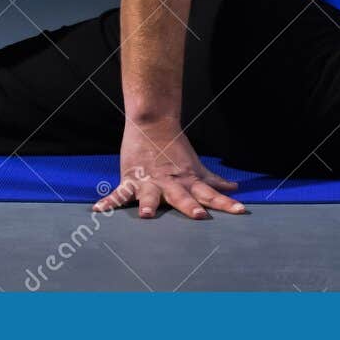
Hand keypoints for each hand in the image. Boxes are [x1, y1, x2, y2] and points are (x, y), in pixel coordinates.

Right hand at [93, 120, 246, 219]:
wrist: (153, 123)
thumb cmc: (175, 148)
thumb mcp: (196, 166)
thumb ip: (213, 181)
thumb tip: (235, 188)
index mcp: (188, 180)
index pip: (210, 194)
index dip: (225, 203)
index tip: (241, 211)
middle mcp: (170, 183)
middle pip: (183, 196)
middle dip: (190, 206)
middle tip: (200, 216)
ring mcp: (150, 181)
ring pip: (151, 195)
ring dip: (149, 204)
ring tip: (147, 215)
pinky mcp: (131, 178)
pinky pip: (119, 193)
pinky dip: (109, 202)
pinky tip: (99, 211)